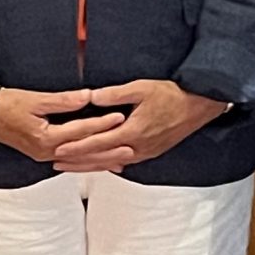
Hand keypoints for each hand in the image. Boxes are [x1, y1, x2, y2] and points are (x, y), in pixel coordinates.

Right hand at [0, 79, 120, 164]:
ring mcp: (45, 156)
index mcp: (45, 137)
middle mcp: (46, 151)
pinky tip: (102, 161)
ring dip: (101, 160)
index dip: (101, 123)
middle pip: (83, 152)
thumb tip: (88, 96)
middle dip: (108, 149)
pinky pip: (71, 160)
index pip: (79, 131)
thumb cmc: (8, 103)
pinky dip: (88, 160)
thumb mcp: (36, 99)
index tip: (119, 116)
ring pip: (79, 160)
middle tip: (131, 146)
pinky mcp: (44, 154)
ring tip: (123, 158)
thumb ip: (63, 100)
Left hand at [49, 80, 228, 172]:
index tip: (58, 149)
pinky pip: (124, 161)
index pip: (97, 143)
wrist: (199, 106)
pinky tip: (100, 165)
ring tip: (71, 166)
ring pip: (111, 163)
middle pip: (101, 158)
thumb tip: (91, 96)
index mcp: (132, 133)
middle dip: (77, 161)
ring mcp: (145, 153)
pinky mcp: (151, 152)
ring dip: (90, 165)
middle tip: (56, 162)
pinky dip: (108, 163)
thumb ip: (114, 94)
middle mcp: (137, 148)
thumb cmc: (171, 95)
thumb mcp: (141, 88)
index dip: (75, 147)